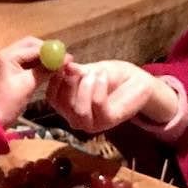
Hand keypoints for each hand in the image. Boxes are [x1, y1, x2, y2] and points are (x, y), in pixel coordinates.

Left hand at [0, 37, 70, 126]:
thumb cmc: (9, 101)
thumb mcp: (29, 84)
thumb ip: (45, 70)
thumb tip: (63, 60)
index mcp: (7, 56)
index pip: (33, 47)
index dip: (51, 51)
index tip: (66, 56)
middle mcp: (6, 54)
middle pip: (31, 46)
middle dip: (47, 51)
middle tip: (62, 58)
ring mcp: (7, 62)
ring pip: (30, 54)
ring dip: (44, 58)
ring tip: (59, 64)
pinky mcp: (10, 70)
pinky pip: (27, 63)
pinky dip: (38, 65)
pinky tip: (49, 70)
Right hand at [45, 59, 177, 132]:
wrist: (136, 82)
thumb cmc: (110, 76)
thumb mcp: (88, 70)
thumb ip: (74, 71)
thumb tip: (62, 65)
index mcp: (67, 105)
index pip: (51, 98)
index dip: (53, 81)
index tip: (60, 64)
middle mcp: (76, 117)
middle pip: (62, 106)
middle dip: (68, 84)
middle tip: (75, 68)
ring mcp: (91, 123)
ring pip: (79, 110)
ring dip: (86, 88)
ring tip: (96, 73)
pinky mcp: (108, 121)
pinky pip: (98, 106)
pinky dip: (99, 88)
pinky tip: (103, 77)